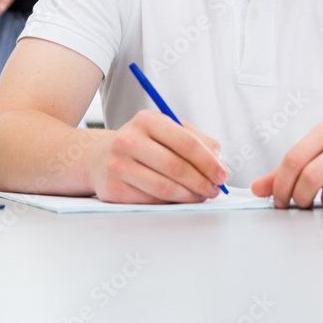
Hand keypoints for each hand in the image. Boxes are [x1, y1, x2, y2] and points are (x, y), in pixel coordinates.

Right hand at [89, 110, 226, 203]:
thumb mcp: (168, 130)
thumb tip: (219, 162)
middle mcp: (128, 140)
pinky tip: (179, 199)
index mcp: (147, 120)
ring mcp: (117, 165)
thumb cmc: (143, 143)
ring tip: (200, 196)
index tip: (222, 174)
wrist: (101, 157)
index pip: (186, 142)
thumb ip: (198, 141)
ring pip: (163, 187)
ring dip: (188, 196)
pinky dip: (170, 203)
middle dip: (201, 181)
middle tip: (213, 190)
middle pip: (175, 166)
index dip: (208, 161)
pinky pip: (150, 200)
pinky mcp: (112, 189)